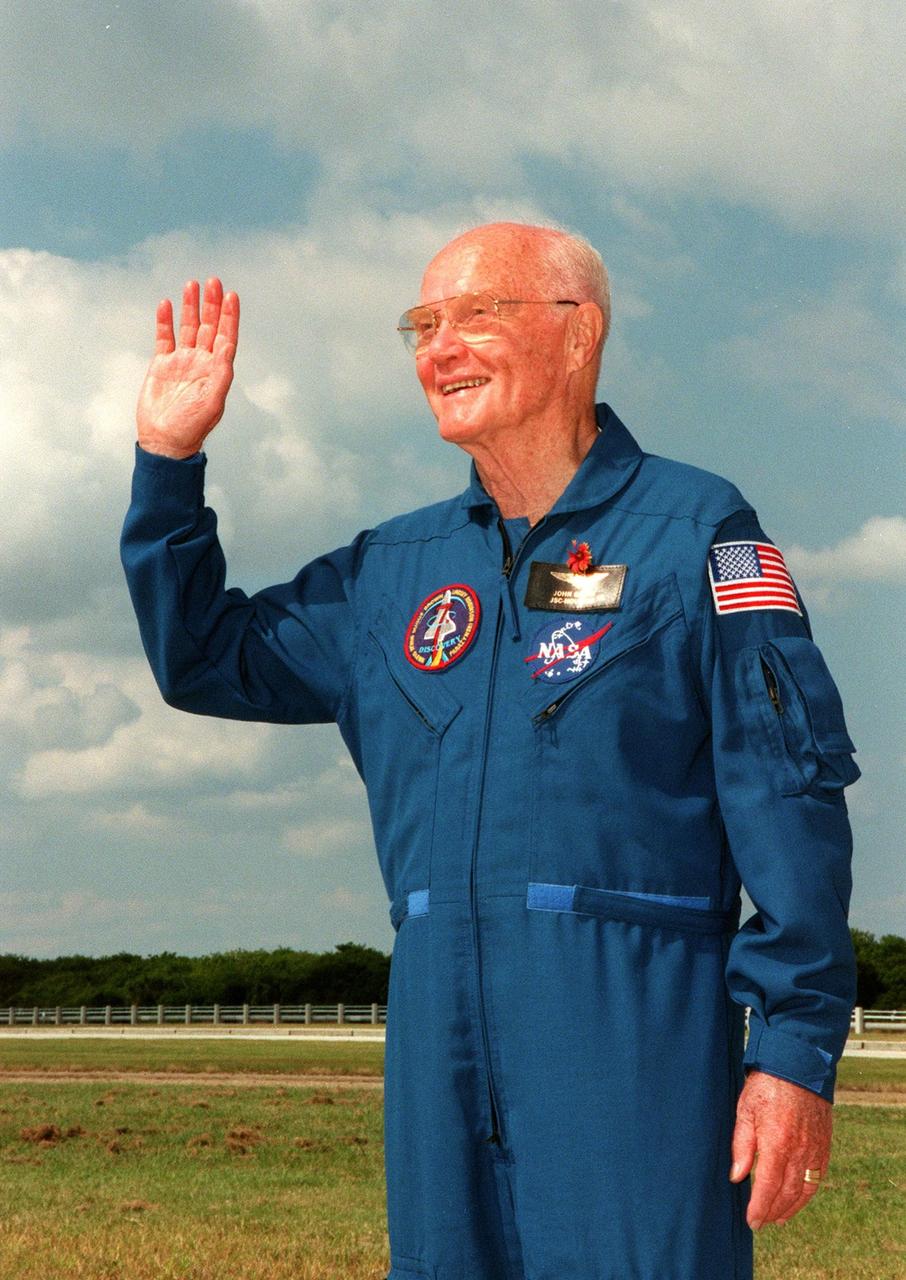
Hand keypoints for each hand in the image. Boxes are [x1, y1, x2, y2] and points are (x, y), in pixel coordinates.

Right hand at [136, 277, 238, 457]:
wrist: (165, 441)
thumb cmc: (192, 427)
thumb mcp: (212, 402)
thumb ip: (221, 374)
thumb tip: (227, 346)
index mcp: (216, 370)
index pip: (226, 337)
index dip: (230, 316)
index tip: (232, 295)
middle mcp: (200, 362)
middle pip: (208, 326)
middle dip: (212, 304)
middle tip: (213, 281)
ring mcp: (181, 362)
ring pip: (187, 327)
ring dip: (191, 306)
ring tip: (192, 284)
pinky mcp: (161, 365)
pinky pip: (163, 337)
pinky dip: (164, 321)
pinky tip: (165, 304)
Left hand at [730, 1069, 831, 1229]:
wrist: (797, 1064)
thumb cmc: (766, 1084)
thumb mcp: (745, 1110)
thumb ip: (742, 1146)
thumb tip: (737, 1176)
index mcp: (777, 1142)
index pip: (768, 1186)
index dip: (760, 1207)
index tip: (751, 1221)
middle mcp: (799, 1150)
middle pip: (787, 1193)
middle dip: (773, 1211)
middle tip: (761, 1222)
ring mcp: (815, 1148)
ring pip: (805, 1189)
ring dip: (791, 1207)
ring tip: (778, 1217)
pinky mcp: (824, 1144)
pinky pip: (818, 1176)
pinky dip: (808, 1192)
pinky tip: (797, 1197)